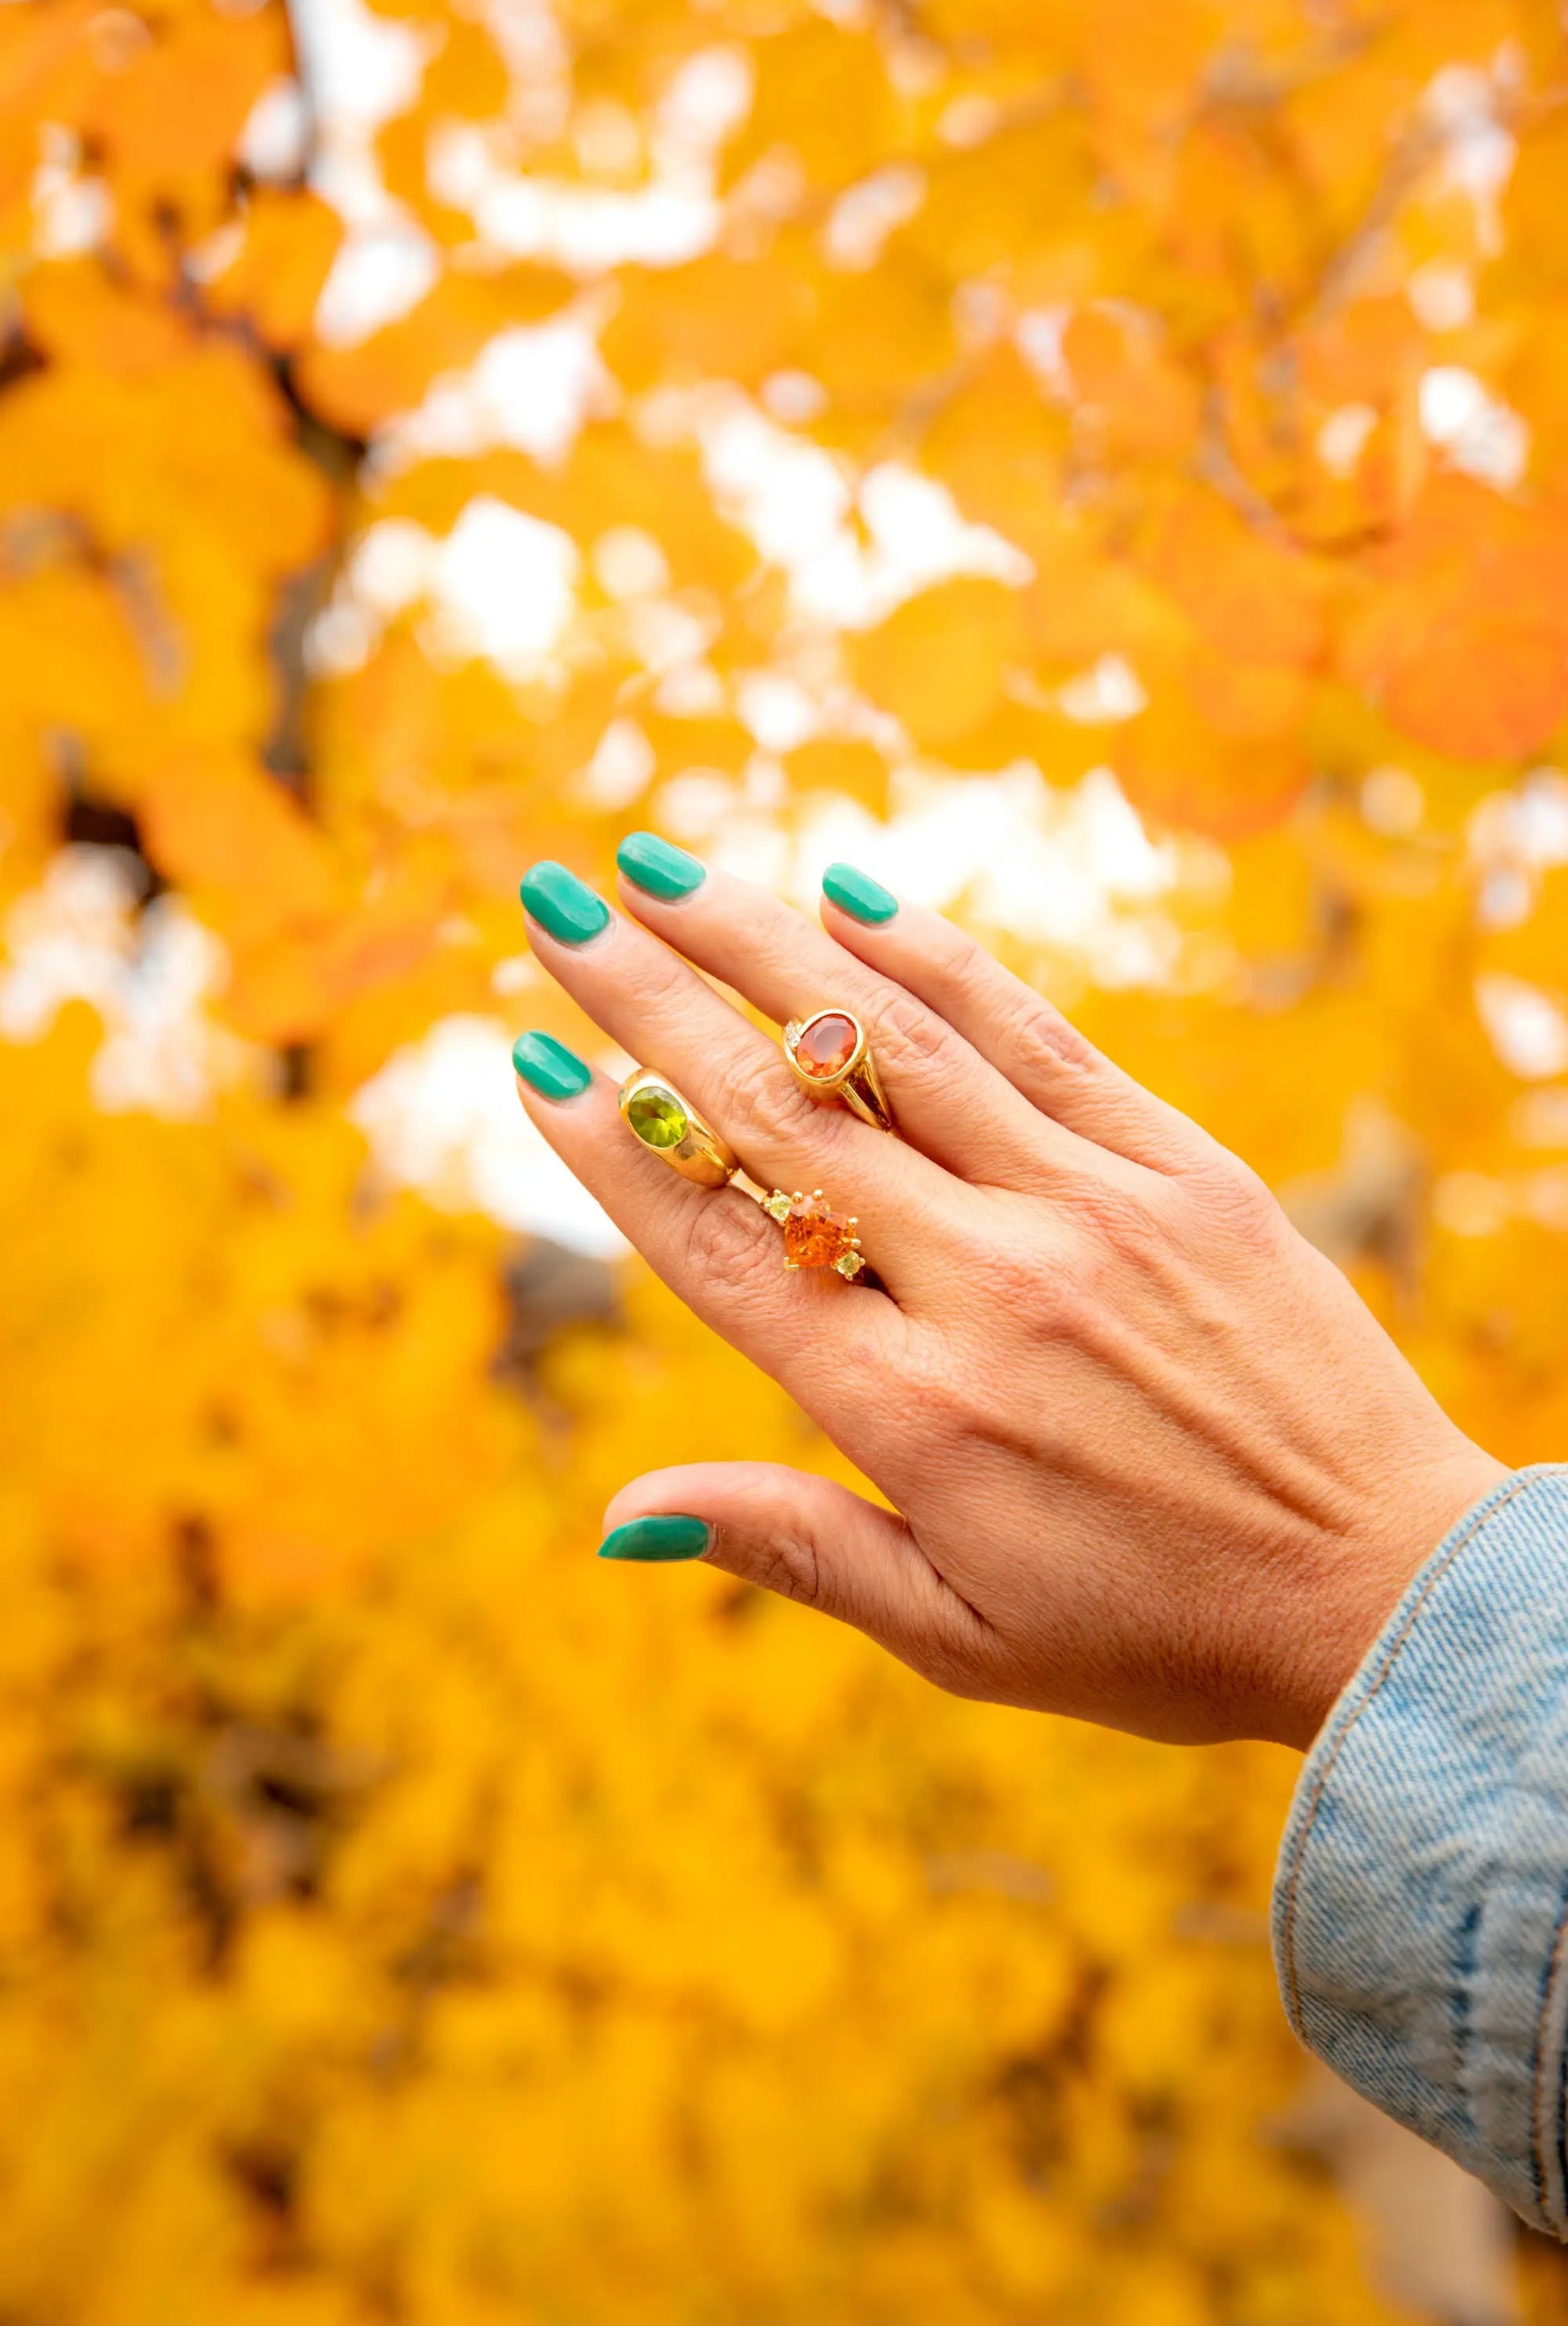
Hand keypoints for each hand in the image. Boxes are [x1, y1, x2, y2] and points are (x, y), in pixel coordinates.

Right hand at [510, 847, 1504, 1748]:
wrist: (1384, 1588)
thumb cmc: (1158, 1631)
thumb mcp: (961, 1639)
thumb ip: (793, 1551)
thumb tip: (616, 1512)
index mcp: (915, 1418)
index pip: (723, 1251)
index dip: (612, 1153)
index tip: (529, 1061)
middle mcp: (989, 1290)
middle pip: (781, 1120)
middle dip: (648, 1004)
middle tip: (555, 906)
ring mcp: (1089, 1210)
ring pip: (891, 1049)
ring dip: (763, 945)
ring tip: (665, 869)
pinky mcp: (1180, 1167)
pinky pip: (1036, 1037)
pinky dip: (936, 965)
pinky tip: (850, 898)